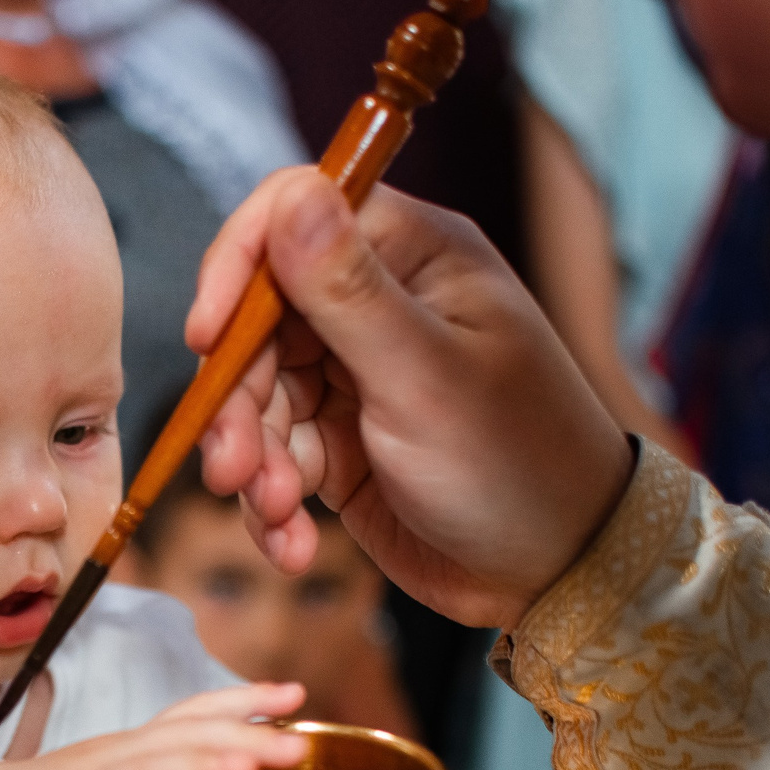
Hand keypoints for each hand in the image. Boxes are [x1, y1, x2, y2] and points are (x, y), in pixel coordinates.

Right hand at [189, 170, 635, 628]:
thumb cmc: (519, 463)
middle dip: (237, 399)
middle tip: (233, 468)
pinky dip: (271, 504)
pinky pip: (274, 458)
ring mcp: (356, 377)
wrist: (560, 575)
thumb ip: (348, 290)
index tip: (209, 338)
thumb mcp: (426, 377)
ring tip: (277, 513)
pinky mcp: (341, 445)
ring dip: (252, 461)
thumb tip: (294, 194)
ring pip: (256, 397)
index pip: (294, 217)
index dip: (238, 269)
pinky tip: (293, 543)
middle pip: (258, 321)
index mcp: (413, 256)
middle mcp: (379, 305)